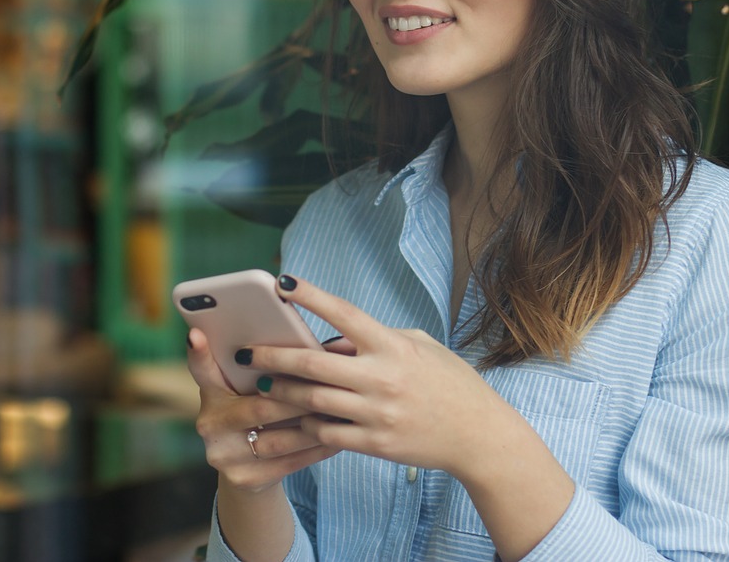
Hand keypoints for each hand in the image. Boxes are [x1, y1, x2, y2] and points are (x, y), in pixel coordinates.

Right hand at [186, 326, 340, 492]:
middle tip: (330, 385)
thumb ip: (265, 368)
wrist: (249, 466)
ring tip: (341, 411)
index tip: (196, 333)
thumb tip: (309, 345)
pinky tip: (337, 437)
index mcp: (211, 392)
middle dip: (298, 397)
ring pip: (278, 439)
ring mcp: (223, 455)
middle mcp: (209, 424)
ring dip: (314, 425)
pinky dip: (317, 448)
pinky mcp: (244, 479)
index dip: (198, 353)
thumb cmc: (259, 410)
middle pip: (259, 407)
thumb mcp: (250, 388)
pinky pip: (289, 463)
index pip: (201, 369)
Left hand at [238, 274, 520, 479]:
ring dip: (282, 393)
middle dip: (276, 357)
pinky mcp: (375, 444)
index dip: (312, 297)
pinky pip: (327, 433)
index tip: (282, 283)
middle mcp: (382, 378)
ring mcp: (377, 413)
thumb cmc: (450, 383)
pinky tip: (292, 418)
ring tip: (264, 386)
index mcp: (393, 346)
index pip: (345, 314)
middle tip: (250, 353)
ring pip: (312, 402)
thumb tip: (336, 338)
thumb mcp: (420, 346)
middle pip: (314, 365)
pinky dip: (305, 424)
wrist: (478, 435)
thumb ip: (378, 339)